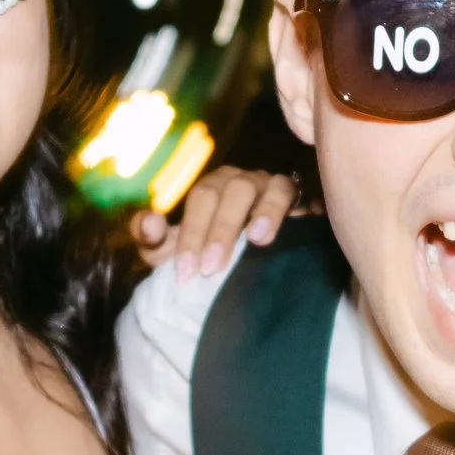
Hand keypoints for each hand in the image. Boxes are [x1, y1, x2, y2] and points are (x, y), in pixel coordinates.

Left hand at [132, 169, 300, 278]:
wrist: (241, 267)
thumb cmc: (204, 254)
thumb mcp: (172, 252)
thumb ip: (152, 239)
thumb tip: (149, 222)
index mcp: (212, 188)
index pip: (201, 199)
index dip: (192, 234)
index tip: (186, 272)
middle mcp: (243, 182)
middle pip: (234, 191)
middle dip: (222, 228)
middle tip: (211, 267)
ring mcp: (273, 189)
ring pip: (272, 188)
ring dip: (266, 210)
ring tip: (258, 239)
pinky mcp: (301, 203)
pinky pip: (304, 197)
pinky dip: (305, 206)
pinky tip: (305, 221)